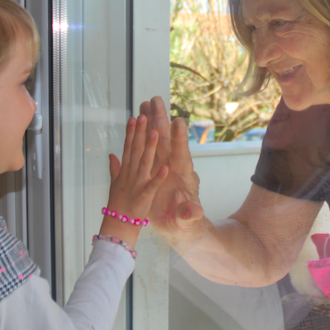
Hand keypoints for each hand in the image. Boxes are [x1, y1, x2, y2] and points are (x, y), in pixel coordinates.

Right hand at [101, 115, 168, 244]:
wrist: (121, 231)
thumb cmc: (122, 209)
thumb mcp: (117, 186)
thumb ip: (115, 170)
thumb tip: (112, 155)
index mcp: (125, 173)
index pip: (129, 149)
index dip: (130, 133)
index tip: (133, 117)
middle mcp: (131, 177)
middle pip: (136, 152)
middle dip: (139, 133)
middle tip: (142, 113)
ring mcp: (137, 188)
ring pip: (144, 164)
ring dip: (149, 149)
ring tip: (154, 131)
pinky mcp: (145, 200)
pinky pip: (153, 188)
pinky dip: (158, 179)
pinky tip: (165, 167)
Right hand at [137, 96, 205, 244]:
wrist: (181, 229)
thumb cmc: (187, 225)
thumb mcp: (188, 222)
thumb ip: (188, 215)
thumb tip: (193, 210)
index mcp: (184, 177)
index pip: (182, 155)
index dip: (180, 139)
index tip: (178, 121)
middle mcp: (174, 167)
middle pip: (167, 140)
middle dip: (161, 120)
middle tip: (156, 100)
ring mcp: (164, 168)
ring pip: (156, 141)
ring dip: (150, 123)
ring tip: (144, 104)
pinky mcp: (154, 174)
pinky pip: (147, 152)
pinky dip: (142, 138)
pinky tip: (136, 125)